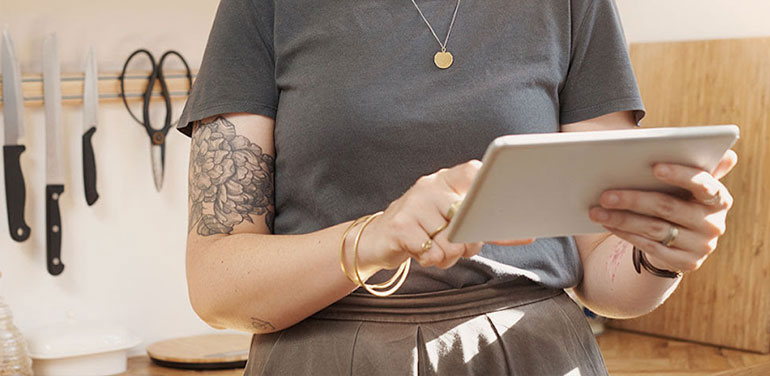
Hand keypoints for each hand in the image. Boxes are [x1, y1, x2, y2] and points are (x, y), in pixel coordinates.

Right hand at [357, 160, 533, 270]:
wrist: (376, 240)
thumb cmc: (421, 230)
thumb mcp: (450, 222)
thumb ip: (482, 225)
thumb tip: (527, 233)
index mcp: (444, 180)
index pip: (473, 172)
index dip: (489, 187)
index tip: (504, 203)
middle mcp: (429, 186)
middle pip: (467, 215)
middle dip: (470, 240)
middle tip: (460, 246)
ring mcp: (413, 204)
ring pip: (450, 240)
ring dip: (448, 255)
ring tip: (435, 250)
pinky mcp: (400, 226)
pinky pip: (432, 252)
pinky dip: (432, 260)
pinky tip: (421, 254)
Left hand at [588, 150, 737, 272]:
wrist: (681, 240)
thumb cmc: (678, 199)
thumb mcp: (686, 184)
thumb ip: (692, 164)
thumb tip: (723, 153)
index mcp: (719, 198)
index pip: (703, 184)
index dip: (680, 175)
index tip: (654, 167)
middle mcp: (714, 223)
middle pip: (668, 207)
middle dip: (633, 199)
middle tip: (604, 195)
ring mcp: (701, 246)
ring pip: (654, 228)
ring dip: (621, 219)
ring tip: (596, 211)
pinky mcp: (686, 263)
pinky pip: (650, 247)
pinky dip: (626, 233)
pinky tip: (608, 224)